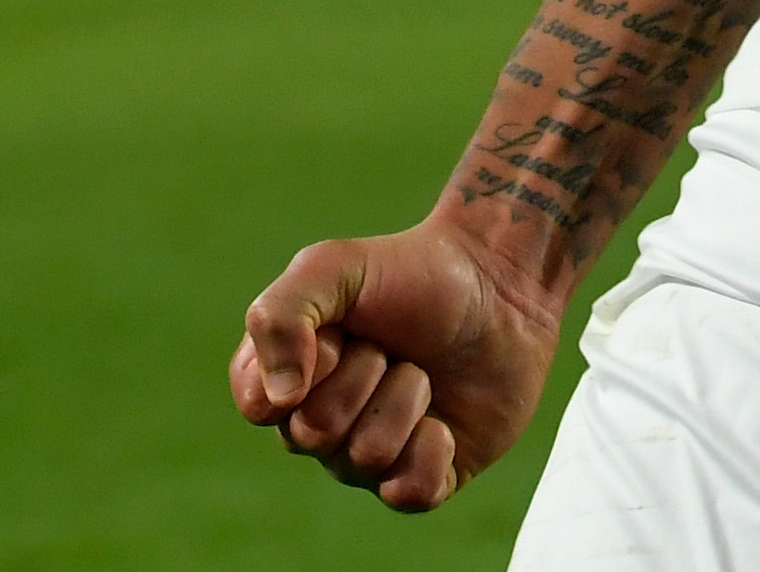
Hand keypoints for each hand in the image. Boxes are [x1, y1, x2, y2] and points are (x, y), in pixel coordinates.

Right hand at [229, 220, 565, 514]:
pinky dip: (432, 450)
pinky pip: (408, 493)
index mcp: (288, 376)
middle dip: (362, 376)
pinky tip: (444, 420)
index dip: (304, 367)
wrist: (500, 286)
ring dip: (405, 399)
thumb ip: (281, 315)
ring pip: (365, 458)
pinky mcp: (425, 478)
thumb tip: (278, 401)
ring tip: (422, 369)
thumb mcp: (333, 266)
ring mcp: (372, 455)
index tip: (339, 331)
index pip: (259, 404)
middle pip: (312, 434)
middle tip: (389, 345)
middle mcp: (321, 424)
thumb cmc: (411, 273)